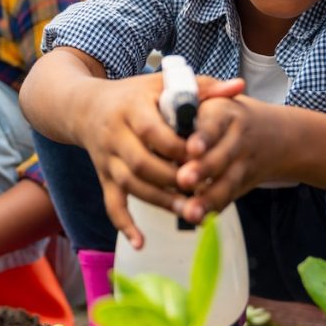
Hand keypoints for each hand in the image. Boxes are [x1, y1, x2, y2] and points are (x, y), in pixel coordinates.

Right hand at [78, 74, 243, 247]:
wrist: (85, 107)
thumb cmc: (135, 95)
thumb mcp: (164, 83)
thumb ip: (203, 86)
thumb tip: (240, 86)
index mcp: (132, 108)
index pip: (151, 130)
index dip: (175, 146)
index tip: (199, 155)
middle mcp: (115, 134)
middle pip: (141, 162)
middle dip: (171, 179)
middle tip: (199, 190)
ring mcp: (108, 159)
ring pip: (131, 185)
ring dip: (159, 201)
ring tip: (189, 212)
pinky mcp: (104, 177)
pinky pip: (112, 204)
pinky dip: (124, 224)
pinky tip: (141, 243)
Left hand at [173, 91, 282, 221]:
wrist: (273, 134)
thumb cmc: (225, 115)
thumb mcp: (212, 98)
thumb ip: (189, 102)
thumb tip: (164, 106)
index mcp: (224, 113)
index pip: (213, 125)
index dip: (203, 138)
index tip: (192, 148)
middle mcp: (237, 139)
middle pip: (221, 157)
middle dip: (202, 170)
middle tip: (183, 180)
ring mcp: (242, 164)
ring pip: (226, 182)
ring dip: (208, 198)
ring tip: (190, 211)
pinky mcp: (242, 184)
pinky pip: (228, 198)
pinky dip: (212, 209)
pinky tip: (197, 218)